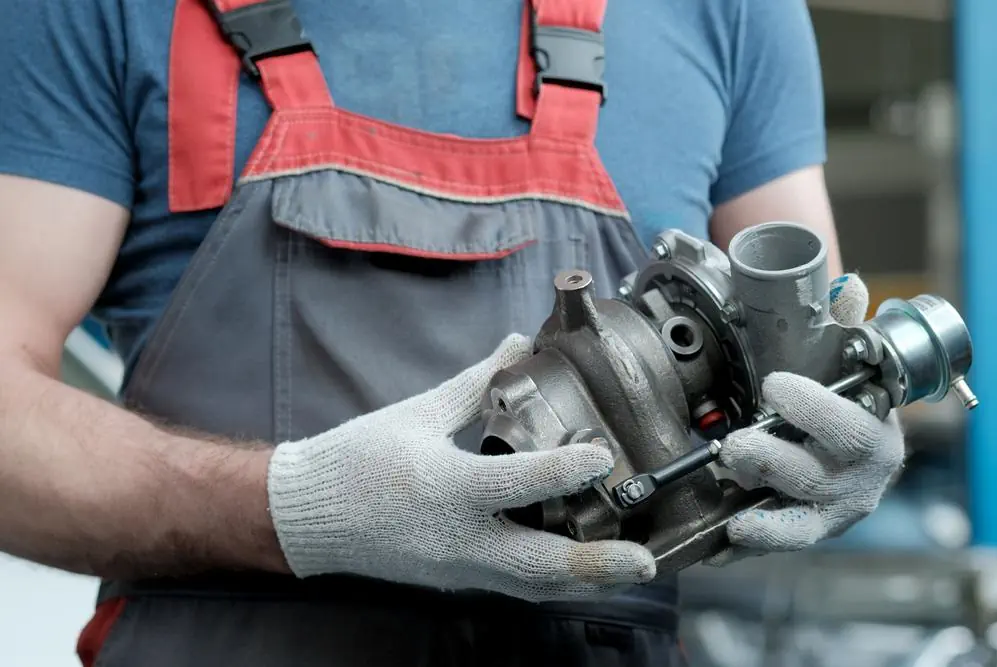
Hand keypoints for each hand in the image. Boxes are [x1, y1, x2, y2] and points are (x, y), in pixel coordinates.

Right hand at [266, 334, 655, 601]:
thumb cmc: (357, 459)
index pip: (517, 482)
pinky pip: (513, 583)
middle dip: (596, 565)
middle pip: (538, 563)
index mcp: (444, 485)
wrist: (308, 515)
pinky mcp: (455, 577)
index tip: (601, 457)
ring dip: (583, 578)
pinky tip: (580, 565)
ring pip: (532, 583)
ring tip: (628, 566)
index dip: (565, 470)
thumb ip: (475, 382)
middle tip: (645, 559)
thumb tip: (517, 344)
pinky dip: (551, 578)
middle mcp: (455, 536)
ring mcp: (456, 565)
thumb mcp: (418, 412)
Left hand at [705, 274, 905, 565]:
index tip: (774, 384)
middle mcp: (855, 483)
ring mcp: (828, 514)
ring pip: (794, 524)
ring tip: (731, 515)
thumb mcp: (849, 365)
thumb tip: (845, 284)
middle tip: (733, 445)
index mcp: (870, 436)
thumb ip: (844, 328)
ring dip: (758, 519)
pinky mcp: (802, 532)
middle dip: (767, 460)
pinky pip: (770, 546)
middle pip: (810, 478)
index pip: (845, 427)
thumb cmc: (844, 404)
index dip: (810, 407)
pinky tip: (717, 550)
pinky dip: (743, 550)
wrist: (857, 451)